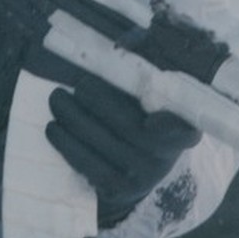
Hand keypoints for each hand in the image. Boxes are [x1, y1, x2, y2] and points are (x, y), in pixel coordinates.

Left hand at [45, 74, 201, 226]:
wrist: (132, 177)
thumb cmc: (138, 125)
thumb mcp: (149, 106)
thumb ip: (140, 79)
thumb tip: (120, 47)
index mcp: (181, 132)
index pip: (185, 130)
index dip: (170, 127)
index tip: (151, 122)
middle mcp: (165, 158)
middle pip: (130, 128)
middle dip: (100, 102)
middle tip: (79, 85)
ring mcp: (141, 179)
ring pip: (103, 144)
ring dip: (74, 118)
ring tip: (57, 99)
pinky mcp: (116, 190)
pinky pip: (87, 164)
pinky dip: (67, 144)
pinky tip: (54, 128)